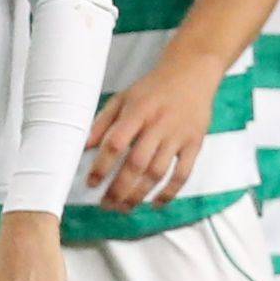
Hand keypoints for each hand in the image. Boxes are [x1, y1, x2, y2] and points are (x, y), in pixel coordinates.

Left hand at [82, 58, 221, 210]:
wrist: (192, 73)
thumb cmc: (152, 88)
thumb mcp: (123, 97)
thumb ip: (103, 122)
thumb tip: (84, 147)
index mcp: (137, 111)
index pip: (116, 143)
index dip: (101, 166)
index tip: (91, 183)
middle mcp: (158, 124)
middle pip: (136, 164)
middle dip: (119, 188)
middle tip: (106, 204)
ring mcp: (178, 136)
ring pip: (158, 173)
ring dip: (139, 194)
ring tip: (124, 207)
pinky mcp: (195, 144)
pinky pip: (182, 174)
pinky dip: (169, 193)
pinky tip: (155, 204)